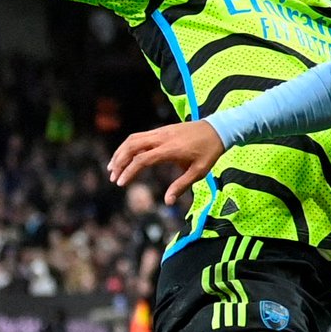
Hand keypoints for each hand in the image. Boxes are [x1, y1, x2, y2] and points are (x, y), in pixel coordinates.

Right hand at [107, 120, 224, 204]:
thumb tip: (167, 202)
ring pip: (133, 139)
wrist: (217, 129)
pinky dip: (129, 146)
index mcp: (171, 149)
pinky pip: (140, 136)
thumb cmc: (209, 152)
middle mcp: (162, 138)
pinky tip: (125, 156)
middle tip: (113, 176)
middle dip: (119, 161)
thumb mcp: (199, 172)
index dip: (129, 171)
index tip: (121, 183)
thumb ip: (181, 186)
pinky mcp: (161, 130)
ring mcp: (161, 132)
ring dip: (120, 152)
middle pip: (132, 146)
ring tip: (113, 167)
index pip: (142, 159)